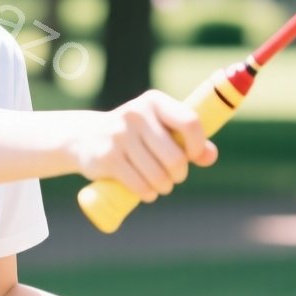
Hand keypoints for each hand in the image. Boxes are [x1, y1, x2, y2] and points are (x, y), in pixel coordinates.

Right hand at [69, 90, 217, 202]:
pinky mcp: (107, 157)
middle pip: (176, 158)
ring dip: (164, 187)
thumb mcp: (159, 128)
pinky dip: (148, 194)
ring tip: (160, 185)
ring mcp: (119, 135)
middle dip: (179, 175)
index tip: (192, 156)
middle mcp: (136, 113)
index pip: (190, 123)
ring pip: (158, 176)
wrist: (85, 137)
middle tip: (173, 176)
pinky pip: (140, 185)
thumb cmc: (135, 135)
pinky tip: (146, 191)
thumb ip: (188, 139)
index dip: (198, 146)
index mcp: (154, 101)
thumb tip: (210, 156)